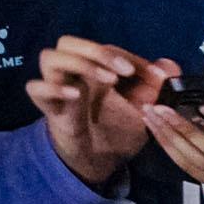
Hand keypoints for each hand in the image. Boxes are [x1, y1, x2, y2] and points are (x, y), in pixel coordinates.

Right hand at [31, 37, 168, 187]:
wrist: (100, 160)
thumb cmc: (119, 129)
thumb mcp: (143, 110)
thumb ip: (155, 88)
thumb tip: (168, 65)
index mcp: (94, 68)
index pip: (103, 48)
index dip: (127, 56)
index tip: (155, 76)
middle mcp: (73, 73)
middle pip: (68, 42)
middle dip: (96, 50)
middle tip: (124, 71)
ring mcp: (58, 88)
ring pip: (49, 57)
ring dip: (78, 63)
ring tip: (107, 80)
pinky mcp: (49, 108)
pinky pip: (35, 88)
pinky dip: (51, 87)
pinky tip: (75, 95)